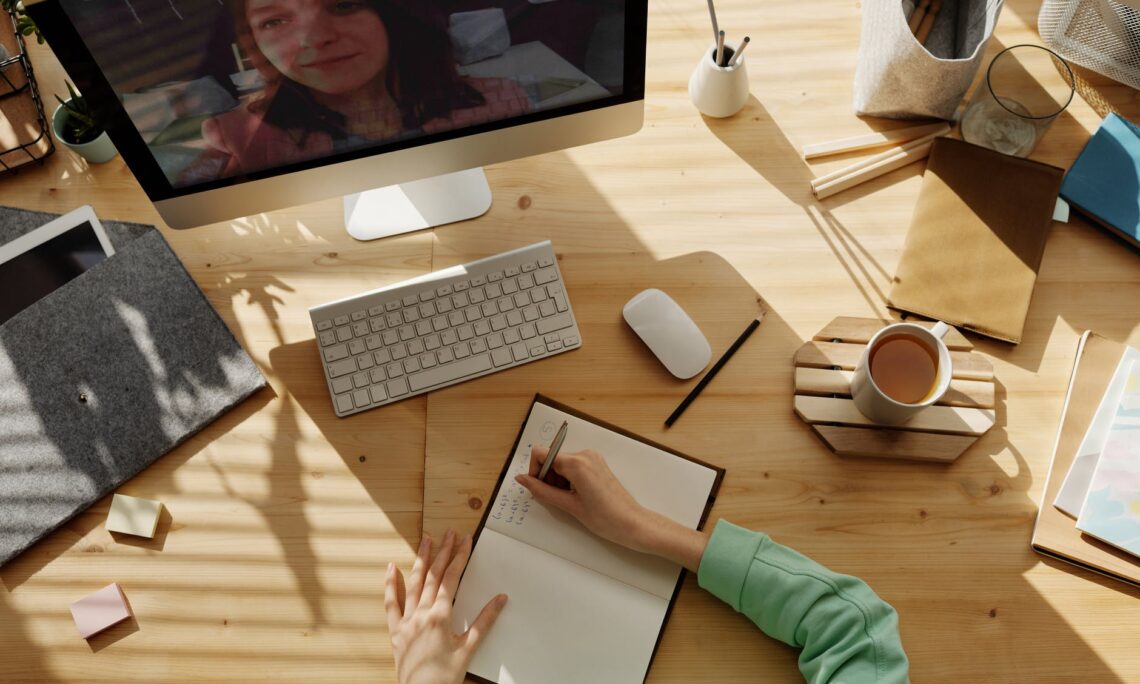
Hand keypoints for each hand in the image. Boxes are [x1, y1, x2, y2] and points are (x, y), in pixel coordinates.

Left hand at [385, 530, 507, 683]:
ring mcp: (406, 621)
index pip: (452, 578)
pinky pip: (391, 603)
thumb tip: (500, 599)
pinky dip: (391, 584)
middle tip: (450, 533)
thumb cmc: (445, 677)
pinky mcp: (396, 631)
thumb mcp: (469, 648)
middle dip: (443, 552)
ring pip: (413, 583)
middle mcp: (421, 614)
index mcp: (440, 617)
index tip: (465, 540)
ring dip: (421, 560)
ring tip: (426, 540)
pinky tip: (391, 568)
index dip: (459, 557)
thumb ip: (484, 621)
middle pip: (433, 575)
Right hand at [516, 446, 648, 549]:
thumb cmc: (605, 518)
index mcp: (577, 463)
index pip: (541, 453)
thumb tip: (522, 479)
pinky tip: (576, 495)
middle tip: (556, 498)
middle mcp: (585, 454)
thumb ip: (541, 490)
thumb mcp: (568, 505)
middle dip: (547, 478)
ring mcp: (592, 458)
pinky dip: (568, 479)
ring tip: (569, 499)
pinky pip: (573, 466)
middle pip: (551, 458)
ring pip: (561, 463)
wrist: (632, 523)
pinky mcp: (597, 464)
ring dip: (558, 480)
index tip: (538, 487)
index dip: (535, 470)